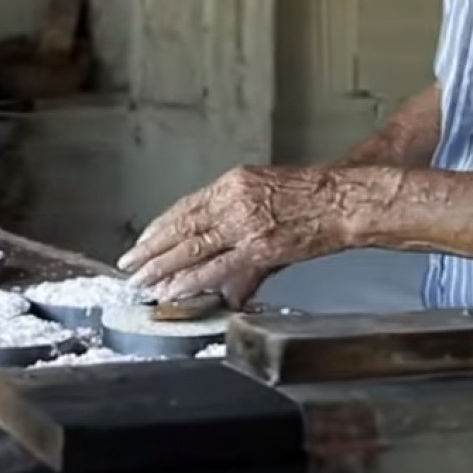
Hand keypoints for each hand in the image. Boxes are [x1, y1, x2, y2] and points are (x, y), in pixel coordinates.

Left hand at [117, 166, 350, 306]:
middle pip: (180, 227)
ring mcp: (244, 223)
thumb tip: (227, 265)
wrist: (344, 199)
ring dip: (161, 268)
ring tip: (141, 282)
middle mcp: (232, 200)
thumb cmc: (312, 197)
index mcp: (232, 183)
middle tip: (128, 266)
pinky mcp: (258, 246)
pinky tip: (172, 289)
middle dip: (150, 250)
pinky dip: (190, 280)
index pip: (184, 207)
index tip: (141, 242)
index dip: (159, 228)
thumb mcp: (267, 198)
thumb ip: (241, 232)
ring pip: (191, 248)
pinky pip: (215, 267)